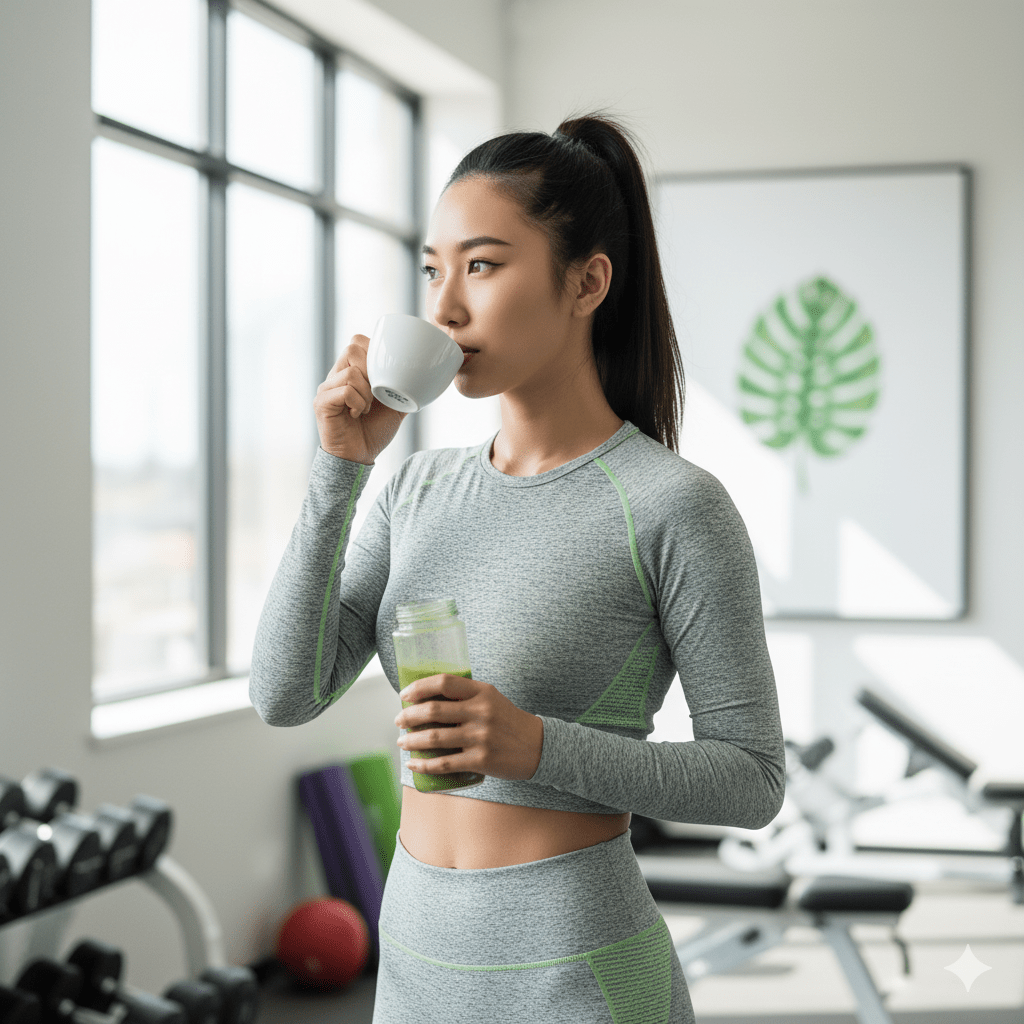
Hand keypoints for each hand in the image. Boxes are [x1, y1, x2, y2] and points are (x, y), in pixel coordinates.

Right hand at [313, 335, 407, 465]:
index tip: (384, 377)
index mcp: (351, 372)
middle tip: (376, 393)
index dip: (374, 353)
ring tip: (366, 408)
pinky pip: (345, 390)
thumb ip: (404, 389)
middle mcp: (336, 375)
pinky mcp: (322, 402)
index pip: (358, 342)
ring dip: (367, 392)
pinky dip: (358, 402)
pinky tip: (358, 414)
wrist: (359, 457)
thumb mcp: (395, 407)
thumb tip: (424, 378)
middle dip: (373, 370)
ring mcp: (327, 388)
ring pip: (352, 371)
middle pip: (353, 348)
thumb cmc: (373, 432)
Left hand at [394, 675, 543, 781]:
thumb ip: (465, 696)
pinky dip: (424, 765)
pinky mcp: (481, 760)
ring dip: (411, 740)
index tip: (404, 695)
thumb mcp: (491, 698)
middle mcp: (481, 712)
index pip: (444, 682)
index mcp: (482, 692)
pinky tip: (413, 764)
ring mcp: (481, 737)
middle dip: (408, 716)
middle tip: (398, 721)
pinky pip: (444, 763)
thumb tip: (426, 699)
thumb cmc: (507, 721)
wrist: (537, 747)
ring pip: (434, 738)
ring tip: (402, 741)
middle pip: (433, 710)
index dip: (419, 687)